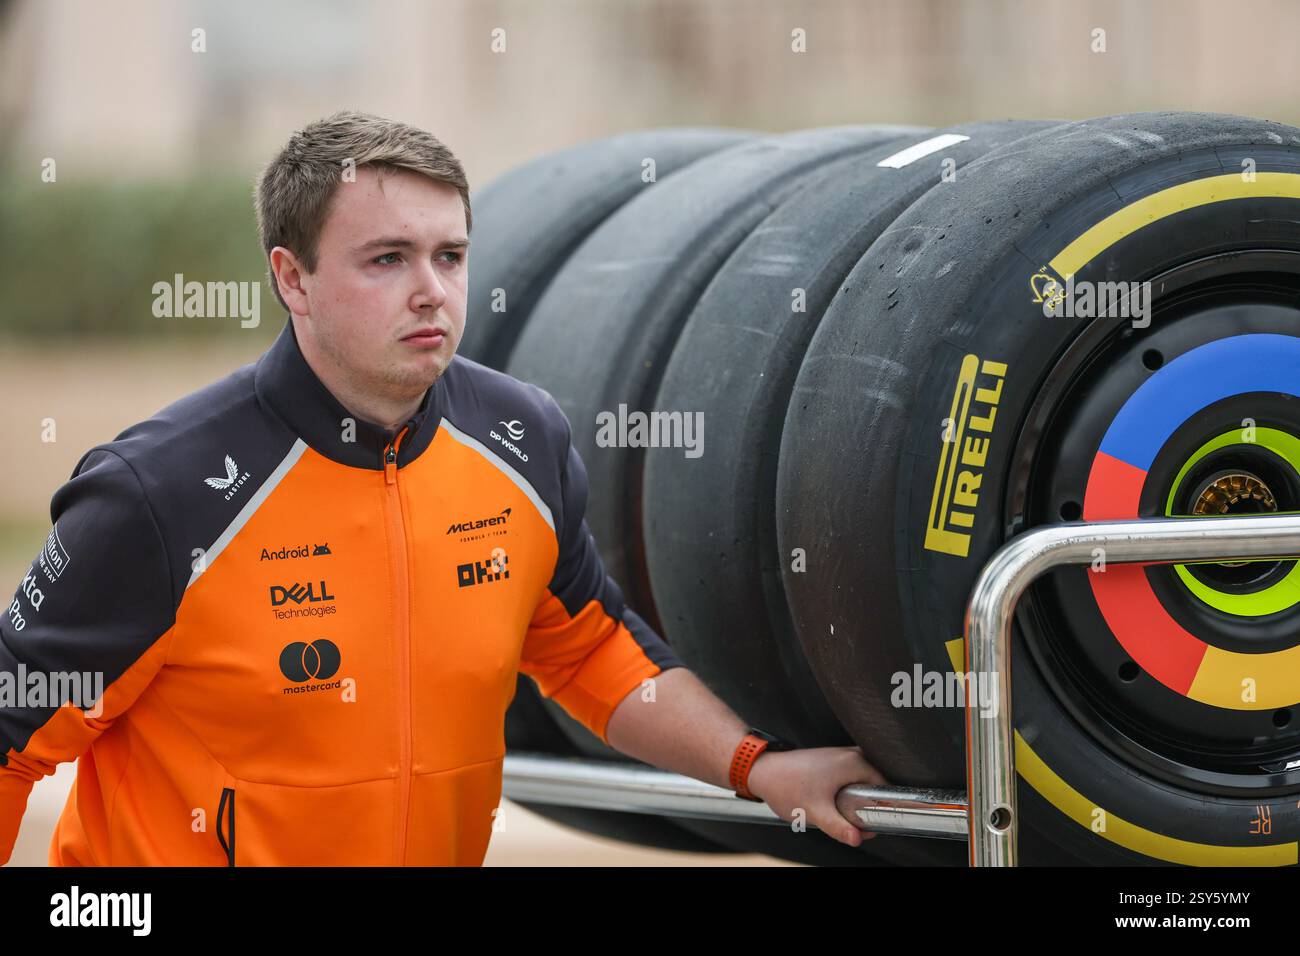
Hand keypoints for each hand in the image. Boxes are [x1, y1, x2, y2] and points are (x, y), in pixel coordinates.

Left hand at [745, 746, 886, 847]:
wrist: (762, 770)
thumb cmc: (786, 786)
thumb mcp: (815, 812)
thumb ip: (839, 827)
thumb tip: (858, 838)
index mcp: (855, 763)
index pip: (886, 789)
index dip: (881, 810)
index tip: (869, 825)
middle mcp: (852, 755)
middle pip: (875, 788)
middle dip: (866, 807)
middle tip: (847, 820)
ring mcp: (842, 756)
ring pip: (862, 785)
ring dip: (854, 802)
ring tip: (835, 810)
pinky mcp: (833, 761)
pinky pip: (851, 781)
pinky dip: (846, 794)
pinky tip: (830, 802)